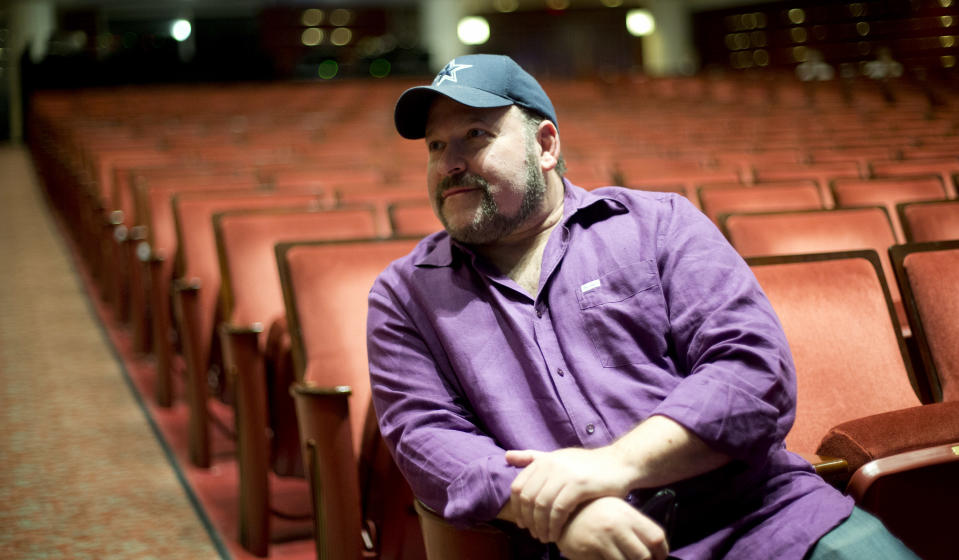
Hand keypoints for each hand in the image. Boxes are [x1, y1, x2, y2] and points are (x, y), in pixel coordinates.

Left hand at [506, 446, 634, 541]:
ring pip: (541, 505)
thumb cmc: (587, 465)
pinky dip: (554, 525)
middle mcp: (551, 464)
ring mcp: (564, 474)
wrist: (620, 464)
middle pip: (527, 498)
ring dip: (541, 526)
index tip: (522, 523)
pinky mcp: (579, 485)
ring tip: (545, 537)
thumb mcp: (558, 458)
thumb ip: (532, 458)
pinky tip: (557, 534)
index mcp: (543, 460)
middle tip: (534, 534)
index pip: (517, 487)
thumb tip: (506, 456)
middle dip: (528, 520)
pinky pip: (559, 510)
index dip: (517, 508)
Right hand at [557, 497, 668, 559]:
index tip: (658, 557)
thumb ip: (636, 526)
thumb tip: (656, 548)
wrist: (562, 512)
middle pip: (644, 556)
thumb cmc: (594, 511)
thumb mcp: (617, 510)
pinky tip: (607, 559)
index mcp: (627, 514)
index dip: (661, 552)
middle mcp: (616, 527)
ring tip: (623, 558)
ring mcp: (601, 541)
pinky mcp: (588, 554)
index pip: (656, 537)